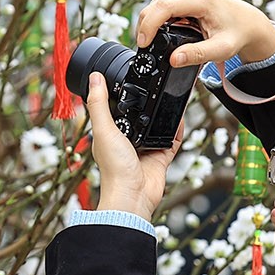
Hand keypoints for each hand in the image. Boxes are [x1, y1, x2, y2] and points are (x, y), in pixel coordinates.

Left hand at [84, 72, 180, 218]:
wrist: (133, 196)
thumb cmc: (114, 169)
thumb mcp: (104, 129)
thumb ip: (98, 103)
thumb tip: (94, 78)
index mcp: (110, 133)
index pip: (116, 108)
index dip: (123, 95)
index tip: (131, 78)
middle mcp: (127, 140)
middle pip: (139, 116)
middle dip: (147, 104)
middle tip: (156, 86)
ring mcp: (145, 148)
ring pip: (157, 126)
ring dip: (164, 114)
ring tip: (170, 96)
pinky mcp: (161, 157)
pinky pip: (172, 139)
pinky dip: (177, 129)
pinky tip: (180, 117)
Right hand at [132, 0, 274, 76]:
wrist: (245, 21)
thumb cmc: (235, 34)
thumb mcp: (221, 49)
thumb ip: (197, 55)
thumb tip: (173, 60)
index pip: (164, 8)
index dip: (148, 26)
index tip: (143, 44)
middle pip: (154, 5)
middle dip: (146, 28)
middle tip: (150, 48)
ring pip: (153, 4)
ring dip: (152, 23)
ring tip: (165, 38)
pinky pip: (158, 2)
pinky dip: (158, 17)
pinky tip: (170, 27)